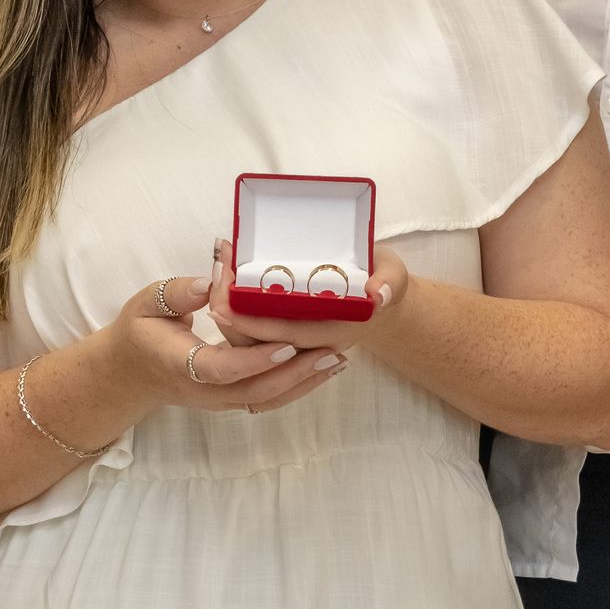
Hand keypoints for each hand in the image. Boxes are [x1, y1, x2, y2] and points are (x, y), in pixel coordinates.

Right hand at [102, 266, 349, 416]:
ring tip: (336, 360)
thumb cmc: (140, 331)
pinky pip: (266, 399)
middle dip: (296, 374)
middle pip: (254, 391)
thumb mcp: (147, 303)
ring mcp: (218, 400)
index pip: (221, 369)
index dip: (255, 360)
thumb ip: (177, 294)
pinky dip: (296, 387)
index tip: (287, 344)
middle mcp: (204, 390)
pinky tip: (322, 369)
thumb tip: (209, 282)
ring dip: (303, 383)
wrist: (129, 374)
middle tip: (332, 351)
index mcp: (180, 364)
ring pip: (266, 399)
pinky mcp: (230, 399)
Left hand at [205, 241, 409, 372]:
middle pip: (258, 340)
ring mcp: (297, 339)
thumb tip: (379, 294)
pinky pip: (254, 327)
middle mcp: (310, 343)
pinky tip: (225, 274)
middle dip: (230, 309)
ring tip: (217, 266)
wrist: (383, 297)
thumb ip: (390, 283)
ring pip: (250, 339)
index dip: (252, 321)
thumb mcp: (395, 276)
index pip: (284, 335)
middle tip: (214, 272)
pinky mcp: (286, 329)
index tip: (223, 300)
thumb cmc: (386, 281)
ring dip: (229, 305)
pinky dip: (236, 304)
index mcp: (333, 333)